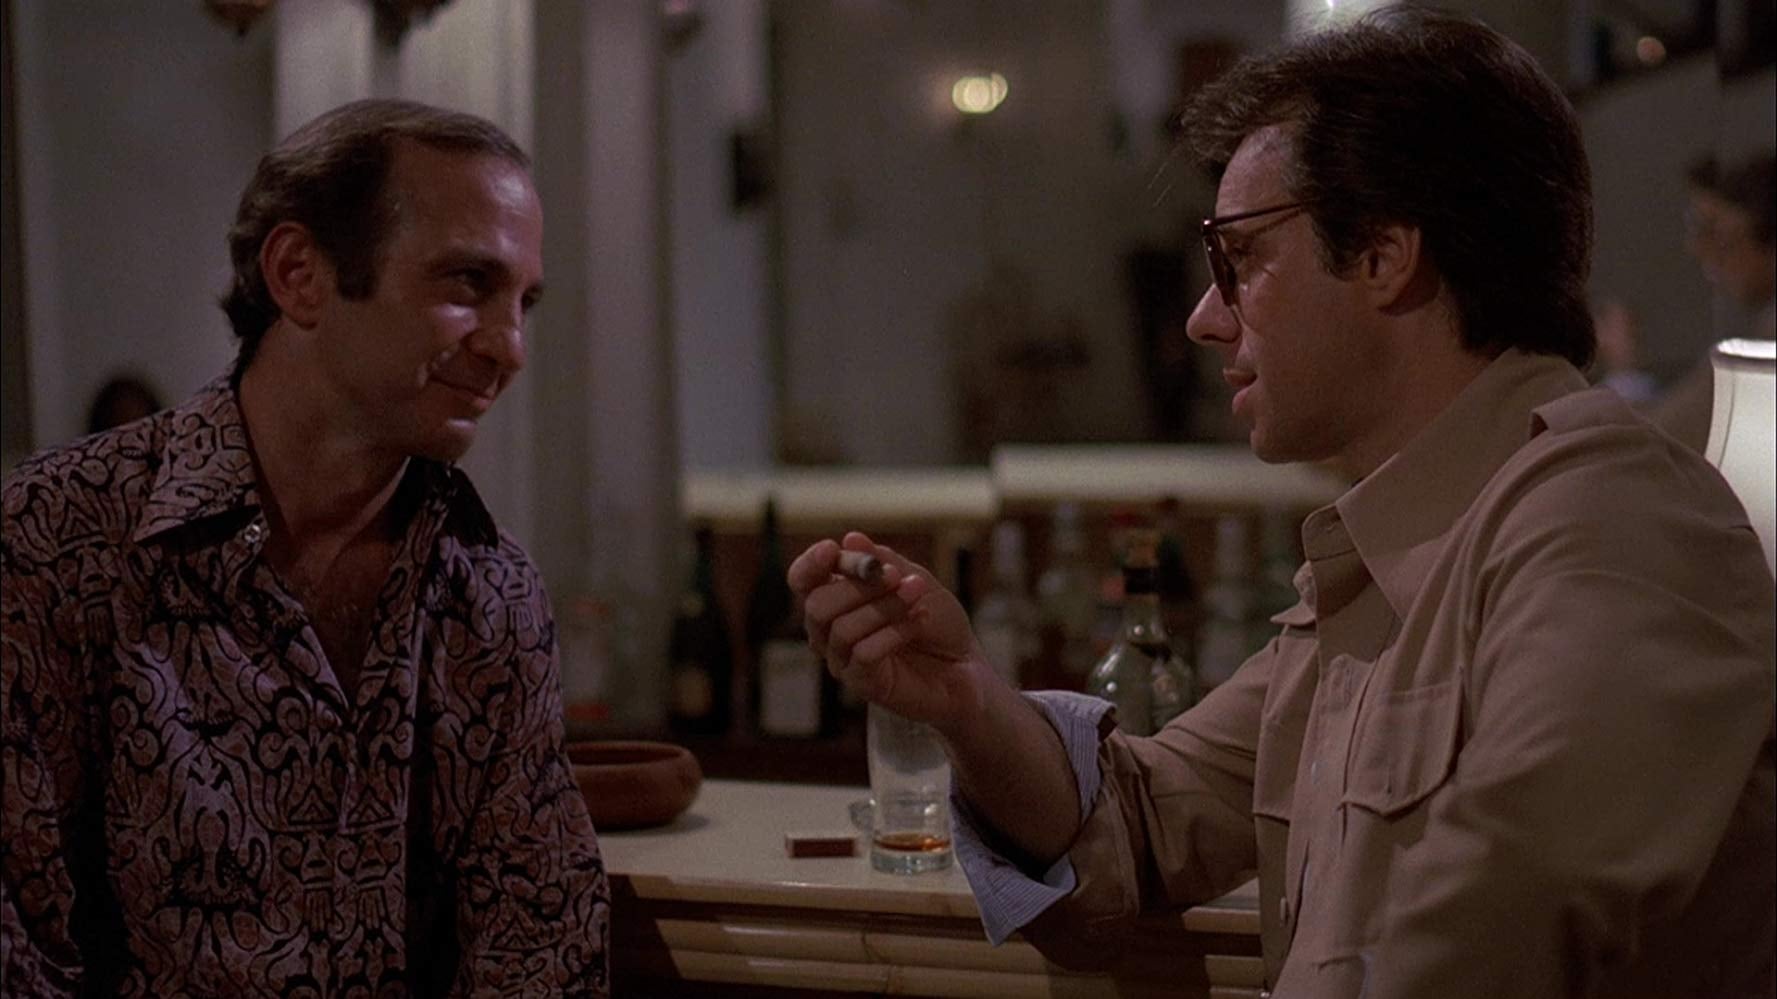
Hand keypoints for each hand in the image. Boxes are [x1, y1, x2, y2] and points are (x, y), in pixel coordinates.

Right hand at [787, 531, 990, 731]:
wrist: (966, 666)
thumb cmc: (936, 622)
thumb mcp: (914, 579)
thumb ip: (883, 561)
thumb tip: (851, 539)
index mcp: (836, 600)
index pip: (803, 581)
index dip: (811, 563)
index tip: (833, 548)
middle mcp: (830, 632)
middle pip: (816, 605)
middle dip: (857, 585)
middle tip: (895, 576)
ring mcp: (844, 661)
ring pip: (842, 628)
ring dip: (883, 606)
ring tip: (917, 595)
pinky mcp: (864, 684)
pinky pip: (864, 654)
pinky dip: (894, 632)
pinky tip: (918, 622)